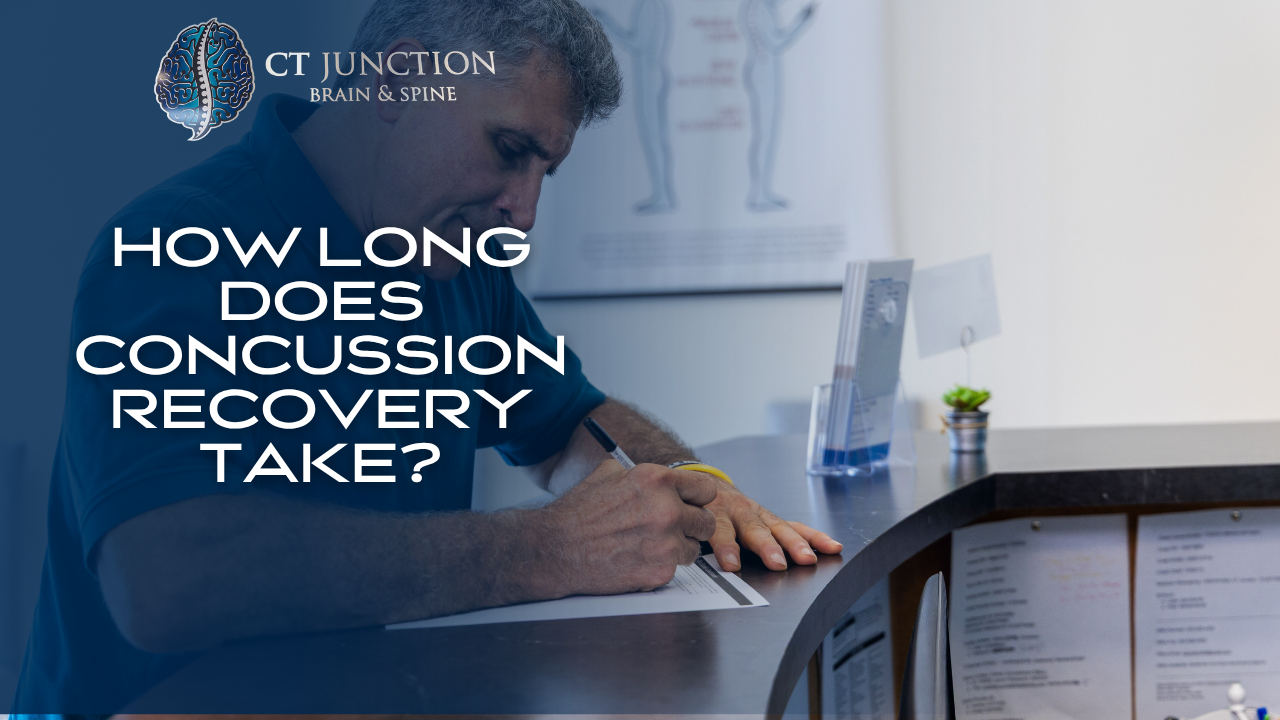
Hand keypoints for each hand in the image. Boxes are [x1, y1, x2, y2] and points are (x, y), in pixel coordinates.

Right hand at [535, 461, 717, 595]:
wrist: (555, 548)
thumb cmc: (578, 513)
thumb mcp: (608, 475)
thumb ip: (642, 475)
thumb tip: (660, 478)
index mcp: (657, 480)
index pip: (706, 488)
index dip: (697, 499)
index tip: (691, 505)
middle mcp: (667, 509)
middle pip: (707, 522)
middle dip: (692, 526)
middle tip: (673, 530)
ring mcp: (666, 543)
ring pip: (694, 549)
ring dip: (678, 549)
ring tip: (649, 546)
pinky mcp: (660, 571)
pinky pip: (675, 570)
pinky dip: (660, 567)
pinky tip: (637, 560)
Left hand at [691, 474, 842, 571]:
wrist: (700, 483)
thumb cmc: (691, 509)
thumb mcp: (683, 522)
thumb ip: (686, 540)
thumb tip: (679, 560)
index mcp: (712, 512)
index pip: (720, 531)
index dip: (726, 547)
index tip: (732, 565)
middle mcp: (738, 510)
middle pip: (754, 528)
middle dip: (767, 546)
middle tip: (778, 562)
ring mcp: (757, 512)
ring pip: (778, 527)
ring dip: (795, 544)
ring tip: (809, 558)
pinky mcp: (770, 517)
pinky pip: (795, 526)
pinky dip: (814, 537)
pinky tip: (831, 546)